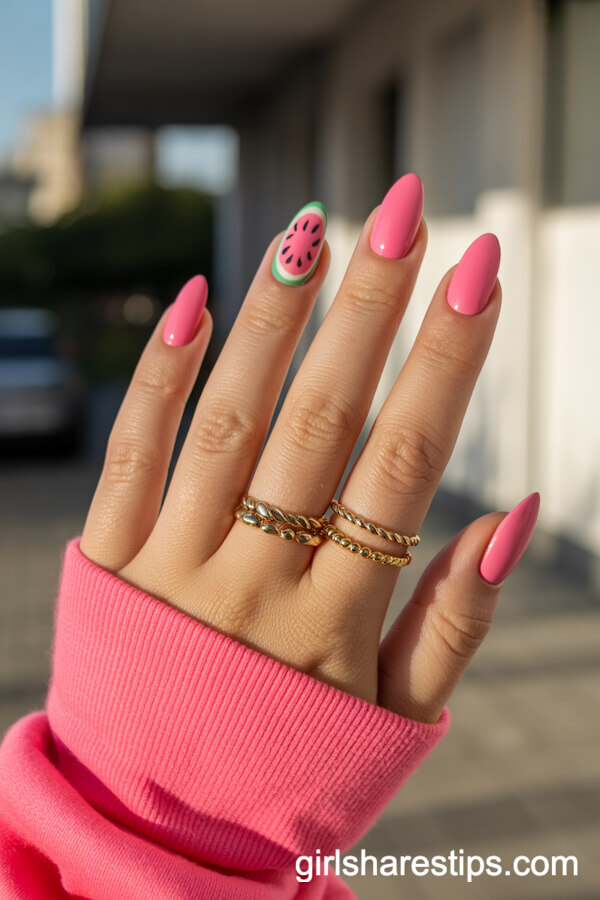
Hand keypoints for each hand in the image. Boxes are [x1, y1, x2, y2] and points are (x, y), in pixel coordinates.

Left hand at [79, 175, 536, 724]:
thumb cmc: (294, 767)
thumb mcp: (394, 722)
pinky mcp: (106, 566)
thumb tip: (511, 514)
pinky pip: (131, 456)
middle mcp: (253, 582)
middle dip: (370, 309)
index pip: (402, 465)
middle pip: (320, 422)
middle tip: (403, 212)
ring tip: (313, 231)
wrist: (161, 831)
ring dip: (274, 320)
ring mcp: (171, 569)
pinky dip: (159, 376)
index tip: (480, 272)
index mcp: (336, 623)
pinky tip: (194, 300)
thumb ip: (456, 624)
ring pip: (228, 421)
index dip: (446, 363)